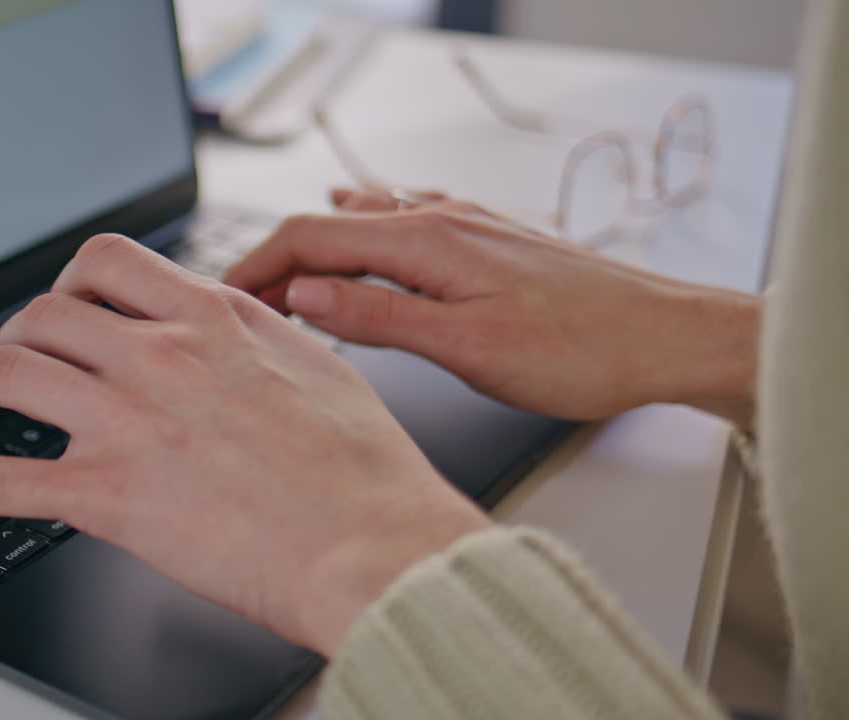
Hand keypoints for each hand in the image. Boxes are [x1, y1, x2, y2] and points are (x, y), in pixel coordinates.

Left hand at [0, 235, 490, 656]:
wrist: (376, 543)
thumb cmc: (364, 470)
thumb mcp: (319, 365)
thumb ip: (259, 338)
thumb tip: (237, 331)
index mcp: (214, 318)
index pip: (110, 264)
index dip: (70, 282)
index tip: (60, 304)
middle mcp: (161, 354)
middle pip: (46, 312)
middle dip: (14, 330)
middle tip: (2, 354)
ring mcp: (128, 420)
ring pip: (9, 371)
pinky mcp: (107, 494)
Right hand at [223, 189, 760, 428]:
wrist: (666, 336)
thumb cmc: (582, 349)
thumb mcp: (466, 346)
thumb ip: (379, 316)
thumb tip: (305, 295)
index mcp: (427, 240)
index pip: (312, 237)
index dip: (258, 266)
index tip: (224, 298)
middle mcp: (443, 219)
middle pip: (333, 225)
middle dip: (279, 260)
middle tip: (244, 302)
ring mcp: (468, 225)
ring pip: (369, 223)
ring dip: (321, 250)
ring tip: (290, 281)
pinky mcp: (489, 241)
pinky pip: (407, 223)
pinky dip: (367, 236)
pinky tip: (369, 235)